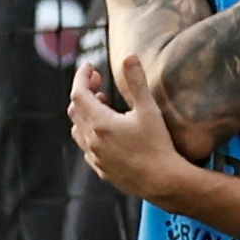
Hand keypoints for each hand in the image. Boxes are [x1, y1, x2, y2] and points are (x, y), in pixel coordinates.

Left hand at [64, 66, 191, 202]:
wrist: (164, 182)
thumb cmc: (158, 146)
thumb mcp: (149, 111)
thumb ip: (137, 83)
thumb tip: (129, 57)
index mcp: (100, 123)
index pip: (79, 93)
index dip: (81, 76)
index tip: (90, 66)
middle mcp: (91, 139)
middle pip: (75, 110)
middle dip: (84, 92)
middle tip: (98, 82)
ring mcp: (94, 156)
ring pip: (78, 129)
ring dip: (85, 114)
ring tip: (102, 106)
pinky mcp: (101, 169)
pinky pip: (87, 148)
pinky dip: (91, 133)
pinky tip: (106, 134)